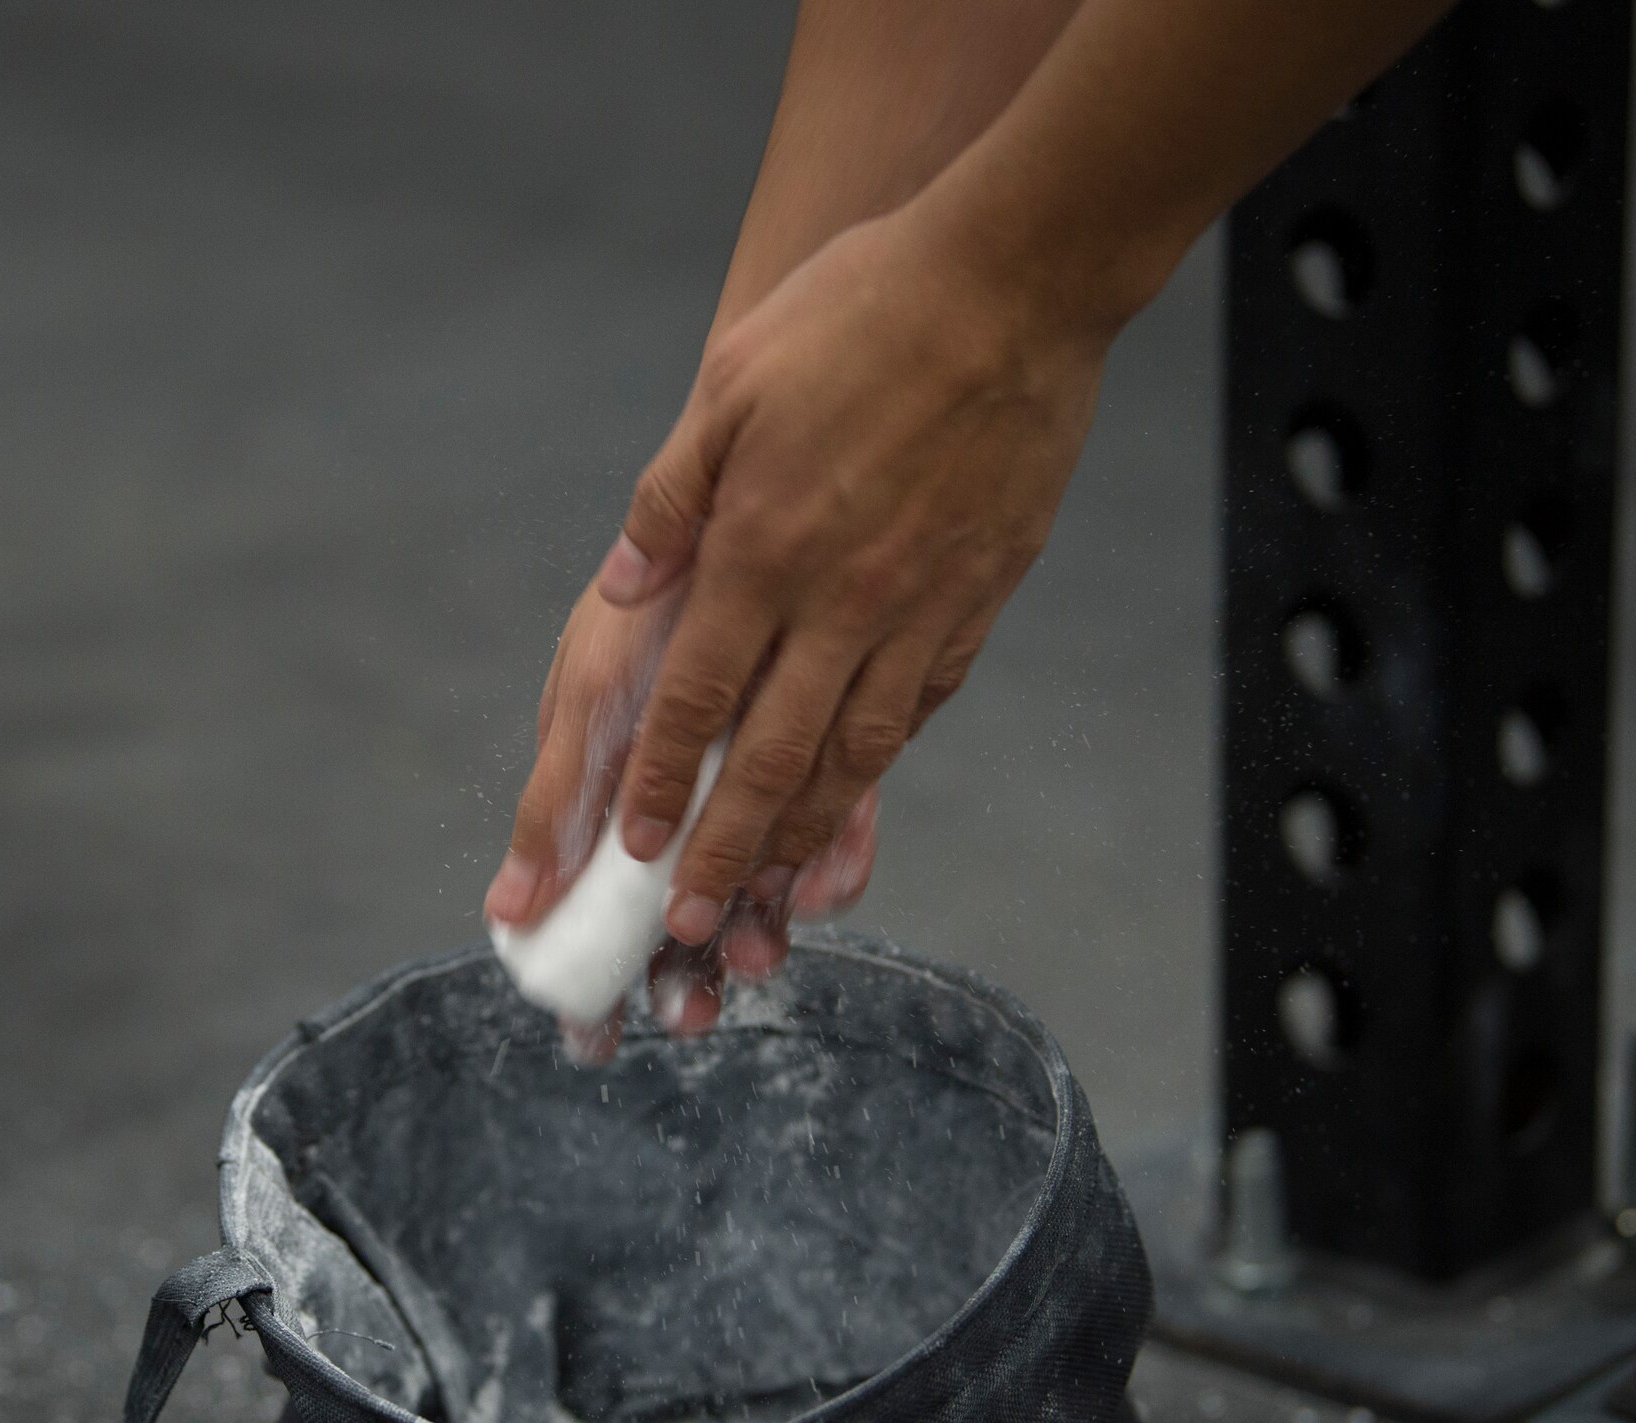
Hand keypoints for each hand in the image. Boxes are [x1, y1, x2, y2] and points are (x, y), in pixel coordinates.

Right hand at [483, 585, 878, 1055]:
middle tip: (688, 1013)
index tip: (591, 1037)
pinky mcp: (832, 760)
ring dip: (756, 931)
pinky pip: (834, 836)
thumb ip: (557, 802)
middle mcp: (684, 800)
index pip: (593, 910)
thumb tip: (507, 913)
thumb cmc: (656, 597)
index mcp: (614, 793)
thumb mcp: (592, 699)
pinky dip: (832, 866)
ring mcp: (758, 783)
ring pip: (757, 890)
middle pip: (679, 918)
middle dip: (682, 974)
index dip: (592, 977)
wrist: (773, 494)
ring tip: (754, 955)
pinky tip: (822, 886)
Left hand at [595, 197, 1109, 944]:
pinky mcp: (979, 599)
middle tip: (694, 920)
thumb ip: (671, 498)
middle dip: (726, 848)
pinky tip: (859, 788)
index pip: (695, 697)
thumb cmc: (858, 317)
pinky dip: (885, 758)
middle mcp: (839, 600)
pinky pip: (924, 702)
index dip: (661, 780)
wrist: (1009, 289)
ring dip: (804, 831)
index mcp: (762, 550)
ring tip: (771, 891)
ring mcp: (919, 607)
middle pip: (774, 756)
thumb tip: (626, 585)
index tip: (634, 847)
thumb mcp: (731, 385)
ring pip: (856, 751)